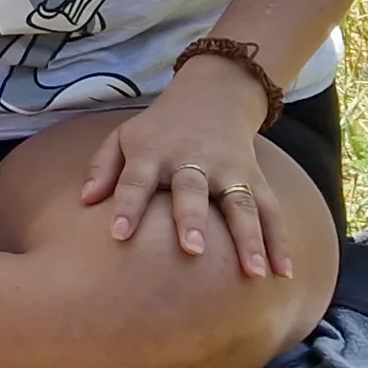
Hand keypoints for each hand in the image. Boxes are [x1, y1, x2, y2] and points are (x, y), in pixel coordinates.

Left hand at [78, 67, 281, 277]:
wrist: (213, 94)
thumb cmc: (158, 130)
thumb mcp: (124, 136)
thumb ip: (103, 166)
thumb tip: (84, 201)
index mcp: (154, 152)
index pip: (137, 179)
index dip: (128, 205)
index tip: (118, 234)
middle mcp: (193, 161)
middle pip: (193, 190)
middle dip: (193, 219)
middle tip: (191, 249)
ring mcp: (229, 169)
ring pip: (241, 204)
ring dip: (249, 238)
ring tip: (253, 273)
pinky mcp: (256, 177)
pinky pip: (271, 211)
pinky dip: (278, 241)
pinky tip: (283, 272)